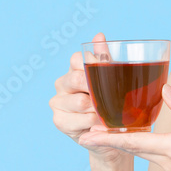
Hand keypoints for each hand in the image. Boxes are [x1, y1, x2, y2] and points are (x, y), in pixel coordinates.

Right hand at [49, 32, 128, 166]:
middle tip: (113, 99)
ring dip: (97, 110)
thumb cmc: (112, 104)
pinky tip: (99, 125)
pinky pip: (78, 120)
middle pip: (77, 79)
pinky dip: (92, 124)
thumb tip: (99, 36)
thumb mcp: (113, 81)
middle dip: (96, 90)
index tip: (110, 77)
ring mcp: (57, 102)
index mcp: (74, 69)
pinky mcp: (58, 120)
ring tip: (107, 115)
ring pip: (79, 102)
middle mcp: (62, 83)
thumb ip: (105, 60)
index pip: (77, 59)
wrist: (110, 135)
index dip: (94, 66)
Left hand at [78, 82, 170, 170]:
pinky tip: (137, 137)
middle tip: (87, 129)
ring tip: (105, 130)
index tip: (86, 136)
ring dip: (124, 143)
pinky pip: (155, 156)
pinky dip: (142, 146)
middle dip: (109, 139)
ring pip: (144, 152)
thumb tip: (165, 90)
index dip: (107, 139)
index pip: (133, 143)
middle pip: (133, 148)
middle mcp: (170, 162)